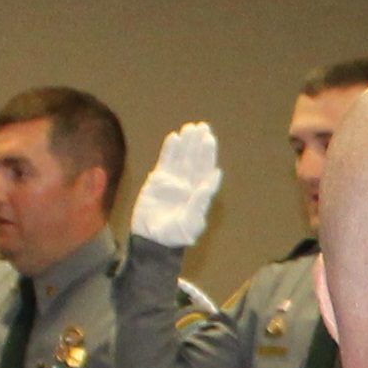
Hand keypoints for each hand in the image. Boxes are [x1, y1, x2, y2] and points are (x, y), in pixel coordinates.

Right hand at [130, 121, 222, 251]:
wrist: (152, 240)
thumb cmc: (175, 236)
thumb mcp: (191, 222)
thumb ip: (200, 201)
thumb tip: (214, 177)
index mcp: (199, 193)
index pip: (205, 169)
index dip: (208, 154)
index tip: (209, 140)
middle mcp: (188, 184)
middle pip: (195, 159)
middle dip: (199, 143)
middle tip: (203, 127)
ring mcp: (173, 181)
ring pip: (181, 157)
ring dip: (186, 143)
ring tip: (190, 127)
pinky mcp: (158, 181)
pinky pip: (165, 161)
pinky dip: (169, 150)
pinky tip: (174, 137)